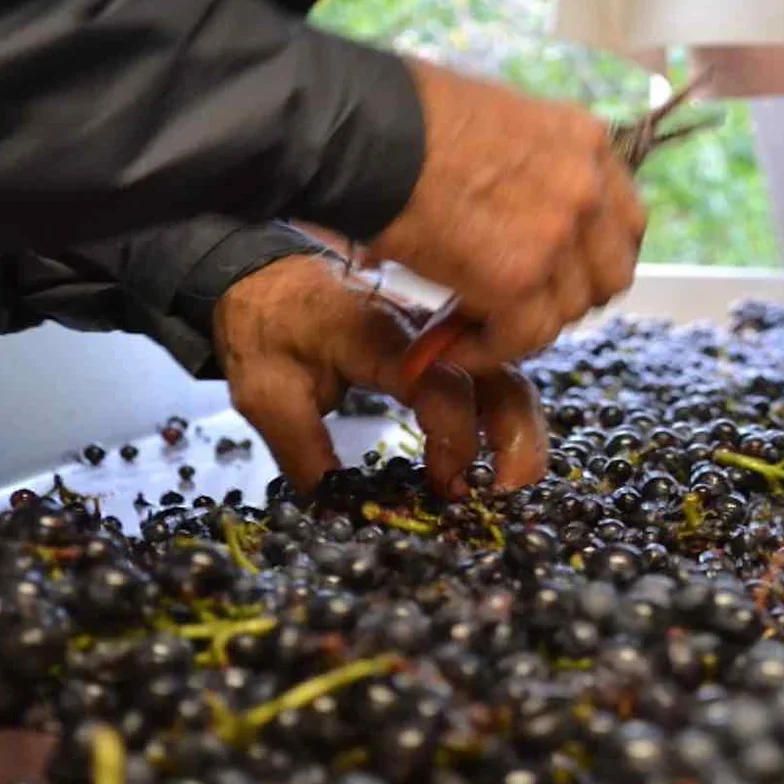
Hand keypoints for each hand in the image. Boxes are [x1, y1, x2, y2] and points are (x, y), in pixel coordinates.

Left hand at [214, 254, 550, 497]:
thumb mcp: (266, 395)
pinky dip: (506, 419)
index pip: (443, 385)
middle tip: (503, 493)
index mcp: (380, 339)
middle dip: (516, 439)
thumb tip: (338, 512)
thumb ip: (303, 453)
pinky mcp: (444, 346)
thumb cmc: (267, 326)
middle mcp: (426, 333)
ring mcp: (442, 337)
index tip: (443, 484)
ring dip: (520, 432)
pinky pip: (493, 377)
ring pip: (508, 377)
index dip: (455, 439)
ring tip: (507, 483)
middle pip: (500, 377)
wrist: (263, 271)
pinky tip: (494, 456)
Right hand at [366, 61, 646, 371]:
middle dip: (566, 298)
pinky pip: (522, 337)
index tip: (564, 274)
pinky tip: (455, 343)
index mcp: (587, 142)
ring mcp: (558, 234)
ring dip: (522, 325)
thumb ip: (537, 172)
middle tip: (520, 305)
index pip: (625, 223)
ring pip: (564, 313)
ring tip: (475, 322)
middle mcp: (586, 187)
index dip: (593, 259)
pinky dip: (489, 350)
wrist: (365, 132)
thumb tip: (528, 224)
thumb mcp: (503, 124)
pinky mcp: (518, 279)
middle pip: (608, 276)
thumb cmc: (409, 119)